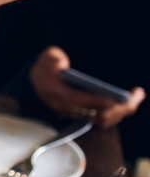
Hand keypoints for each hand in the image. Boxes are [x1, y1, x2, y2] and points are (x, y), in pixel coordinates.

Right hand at [29, 46, 143, 128]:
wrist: (38, 81)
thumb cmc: (47, 66)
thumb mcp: (47, 56)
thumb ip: (52, 58)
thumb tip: (61, 63)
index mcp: (56, 92)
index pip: (77, 100)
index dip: (97, 101)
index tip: (116, 98)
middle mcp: (66, 107)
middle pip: (95, 114)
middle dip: (119, 107)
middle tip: (137, 94)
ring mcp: (75, 113)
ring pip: (102, 120)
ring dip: (122, 111)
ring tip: (137, 97)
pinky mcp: (82, 116)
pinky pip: (103, 120)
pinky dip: (118, 114)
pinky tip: (128, 103)